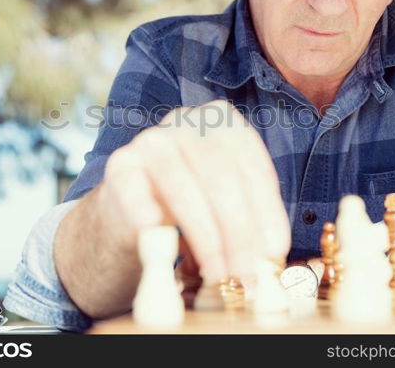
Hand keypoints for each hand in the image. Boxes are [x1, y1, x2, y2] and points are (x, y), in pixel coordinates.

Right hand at [98, 100, 290, 280]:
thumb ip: (250, 219)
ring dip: (205, 238)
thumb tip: (270, 254)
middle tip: (245, 271)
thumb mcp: (226, 202)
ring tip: (217, 272)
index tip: (274, 250)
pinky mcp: (120, 165)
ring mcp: (150, 140)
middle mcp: (187, 122)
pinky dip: (145, 213)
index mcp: (223, 122)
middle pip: (221, 178)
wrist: (133, 208)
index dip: (267, 212)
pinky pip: (135, 191)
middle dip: (238, 231)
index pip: (253, 167)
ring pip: (183, 188)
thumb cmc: (190, 203)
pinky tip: (156, 236)